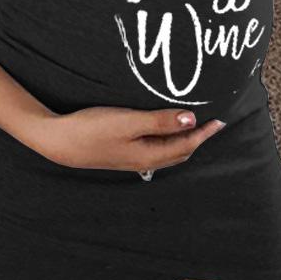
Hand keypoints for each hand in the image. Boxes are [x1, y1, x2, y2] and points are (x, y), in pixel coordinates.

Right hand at [35, 106, 225, 172]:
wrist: (59, 141)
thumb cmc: (93, 129)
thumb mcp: (129, 121)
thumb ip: (160, 121)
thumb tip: (191, 118)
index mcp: (149, 155)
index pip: (186, 145)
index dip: (204, 133)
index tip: (221, 120)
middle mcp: (143, 161)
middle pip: (179, 152)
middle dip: (198, 138)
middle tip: (212, 122)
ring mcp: (132, 158)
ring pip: (167, 151)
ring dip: (182, 139)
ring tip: (193, 124)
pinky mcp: (122, 151)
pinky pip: (154, 148)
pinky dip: (166, 138)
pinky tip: (162, 129)